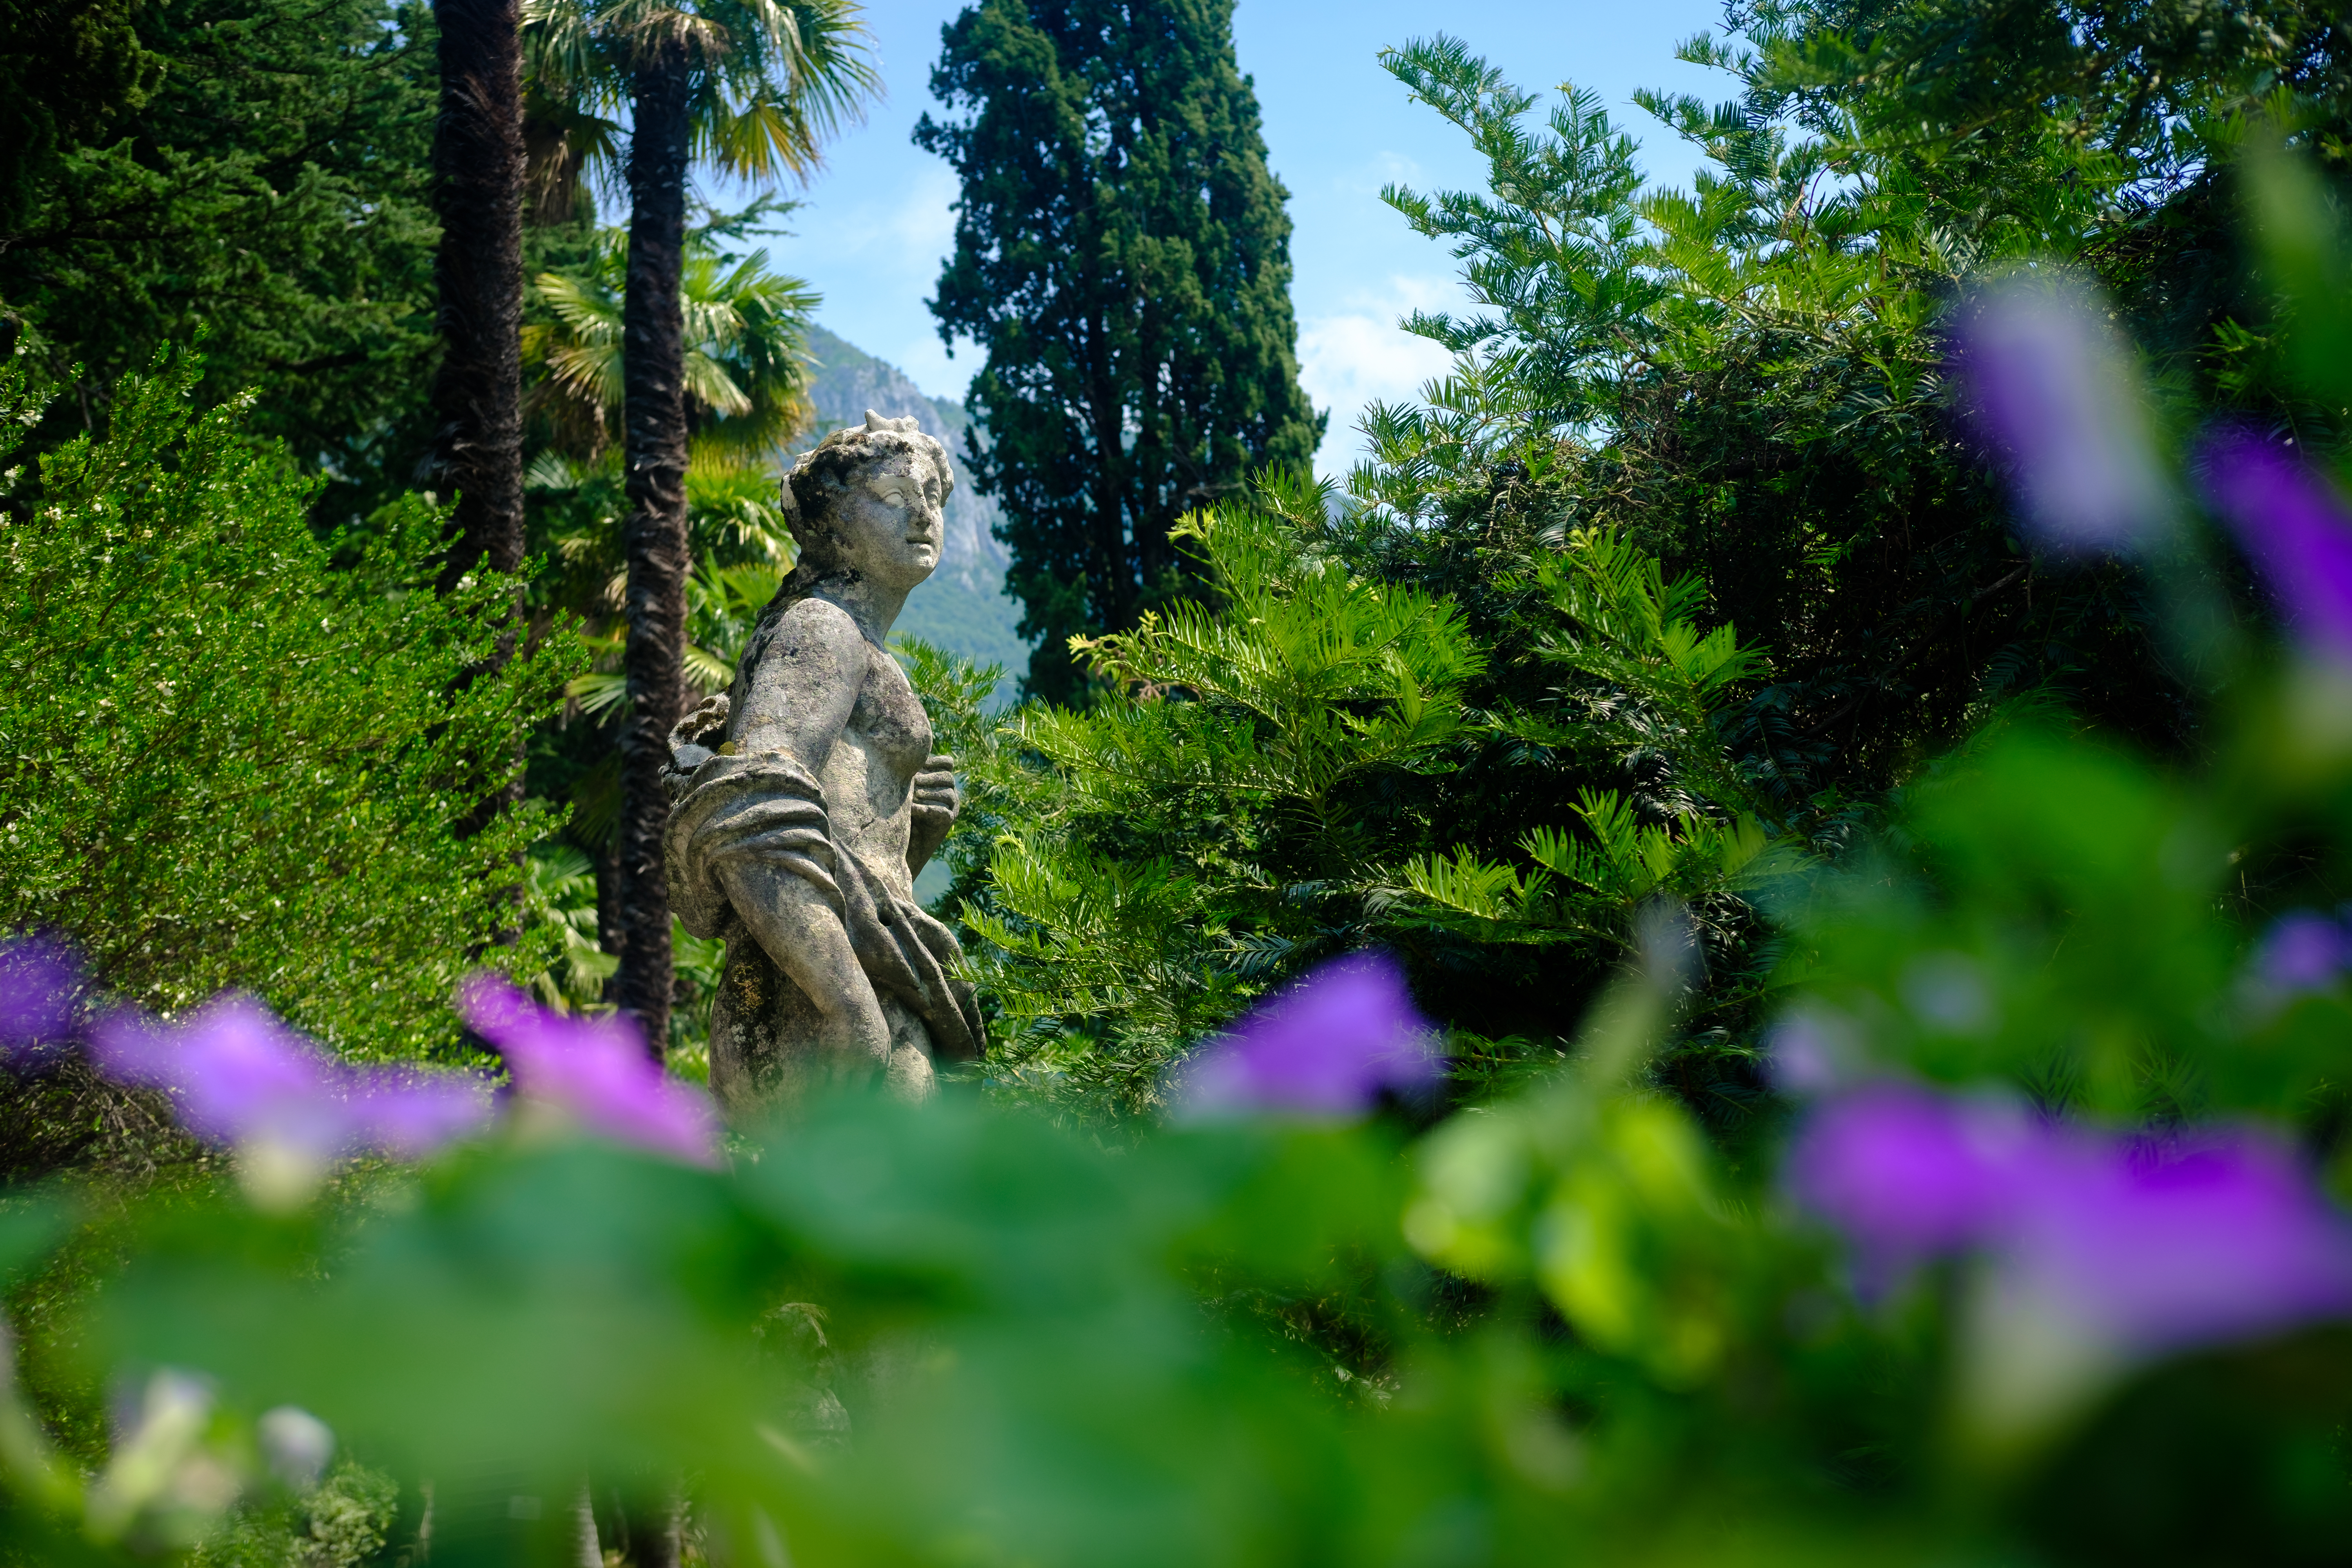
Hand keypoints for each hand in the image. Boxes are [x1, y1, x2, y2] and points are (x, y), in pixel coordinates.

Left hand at [908, 753, 958, 872]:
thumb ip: (909, 774)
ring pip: (947, 793)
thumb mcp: (904, 788)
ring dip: (926, 793)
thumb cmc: (899, 811)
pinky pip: (943, 811)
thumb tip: (895, 753)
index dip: (933, 761)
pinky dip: (926, 809)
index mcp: (941, 780)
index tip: (915, 767)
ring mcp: (952, 807)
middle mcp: (950, 792)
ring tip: (909, 797)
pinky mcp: (948, 822)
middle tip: (910, 782)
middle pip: (947, 776)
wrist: (902, 843)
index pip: (947, 763)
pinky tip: (911, 810)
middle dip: (927, 778)